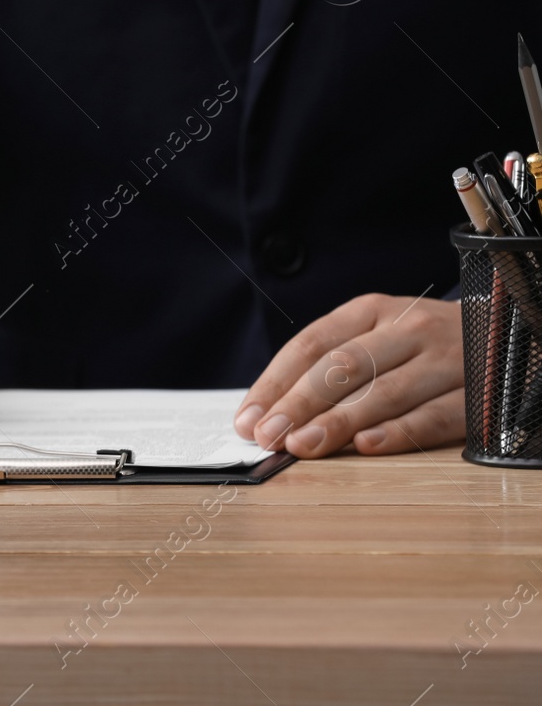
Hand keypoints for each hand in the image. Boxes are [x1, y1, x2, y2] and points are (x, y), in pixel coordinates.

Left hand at [233, 293, 464, 457]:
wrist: (510, 334)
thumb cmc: (424, 344)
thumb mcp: (378, 335)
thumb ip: (331, 367)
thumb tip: (272, 413)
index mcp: (372, 311)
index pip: (312, 344)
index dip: (275, 382)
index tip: (248, 418)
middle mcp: (408, 328)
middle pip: (343, 365)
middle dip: (299, 403)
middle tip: (268, 435)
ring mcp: (446, 359)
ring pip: (385, 391)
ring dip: (339, 422)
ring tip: (302, 445)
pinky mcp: (480, 393)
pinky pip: (436, 414)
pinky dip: (400, 431)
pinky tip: (367, 446)